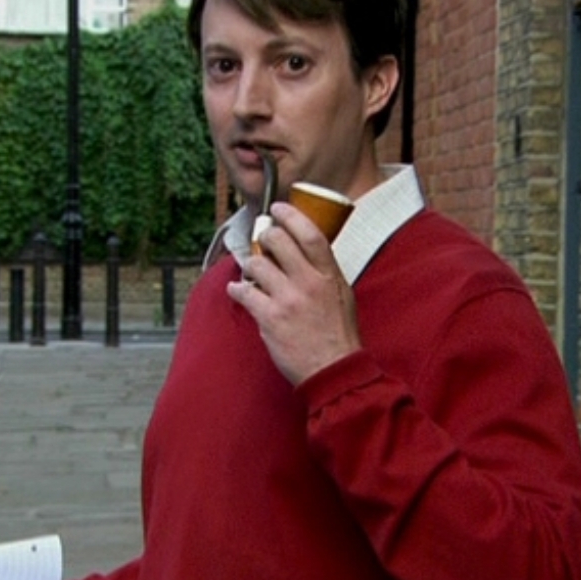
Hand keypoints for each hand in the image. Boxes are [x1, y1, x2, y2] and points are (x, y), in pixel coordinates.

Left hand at [228, 202, 361, 384]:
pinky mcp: (270, 318)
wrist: (334, 370)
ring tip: (250, 271)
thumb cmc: (340, 336)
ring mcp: (289, 300)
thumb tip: (307, 255)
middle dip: (264, 236)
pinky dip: (236, 289)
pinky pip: (245, 293)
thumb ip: (326, 273)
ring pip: (257, 264)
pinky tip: (237, 291)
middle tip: (261, 239)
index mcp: (330, 276)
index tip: (278, 209)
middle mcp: (310, 283)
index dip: (291, 216)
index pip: (310, 234)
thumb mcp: (344, 296)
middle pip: (278, 241)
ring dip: (249, 264)